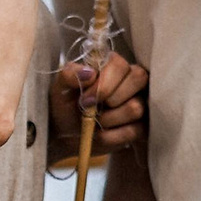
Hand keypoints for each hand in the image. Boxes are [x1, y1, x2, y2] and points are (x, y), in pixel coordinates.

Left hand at [49, 46, 147, 163]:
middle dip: (111, 97)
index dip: (104, 82)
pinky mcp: (141, 127)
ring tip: (96, 121)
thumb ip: (69, 74)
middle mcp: (131, 81)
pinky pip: (135, 131)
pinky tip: (101, 135)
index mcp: (113, 66)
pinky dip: (112, 136)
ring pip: (136, 107)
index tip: (86, 98)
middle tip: (91, 108)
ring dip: (110, 119)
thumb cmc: (66, 105)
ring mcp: (139, 103)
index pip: (121, 64)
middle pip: (139, 78)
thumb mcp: (59, 88)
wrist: (66, 134)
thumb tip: (90, 73)